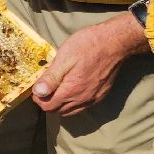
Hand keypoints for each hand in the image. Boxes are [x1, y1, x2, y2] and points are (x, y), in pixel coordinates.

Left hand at [31, 12, 150, 116]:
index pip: (48, 106)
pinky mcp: (101, 95)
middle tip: (45, 85)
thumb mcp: (65, 57)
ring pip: (70, 111)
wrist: (115, 42)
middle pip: (58, 111)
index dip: (38, 98)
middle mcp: (82, 99)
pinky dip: (73, 103)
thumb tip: (38, 92)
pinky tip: (71, 89)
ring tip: (57, 87)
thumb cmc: (89, 45)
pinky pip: (82, 106)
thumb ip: (51, 77)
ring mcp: (93, 99)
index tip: (37, 86)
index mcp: (71, 90)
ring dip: (60, 103)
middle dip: (48, 101)